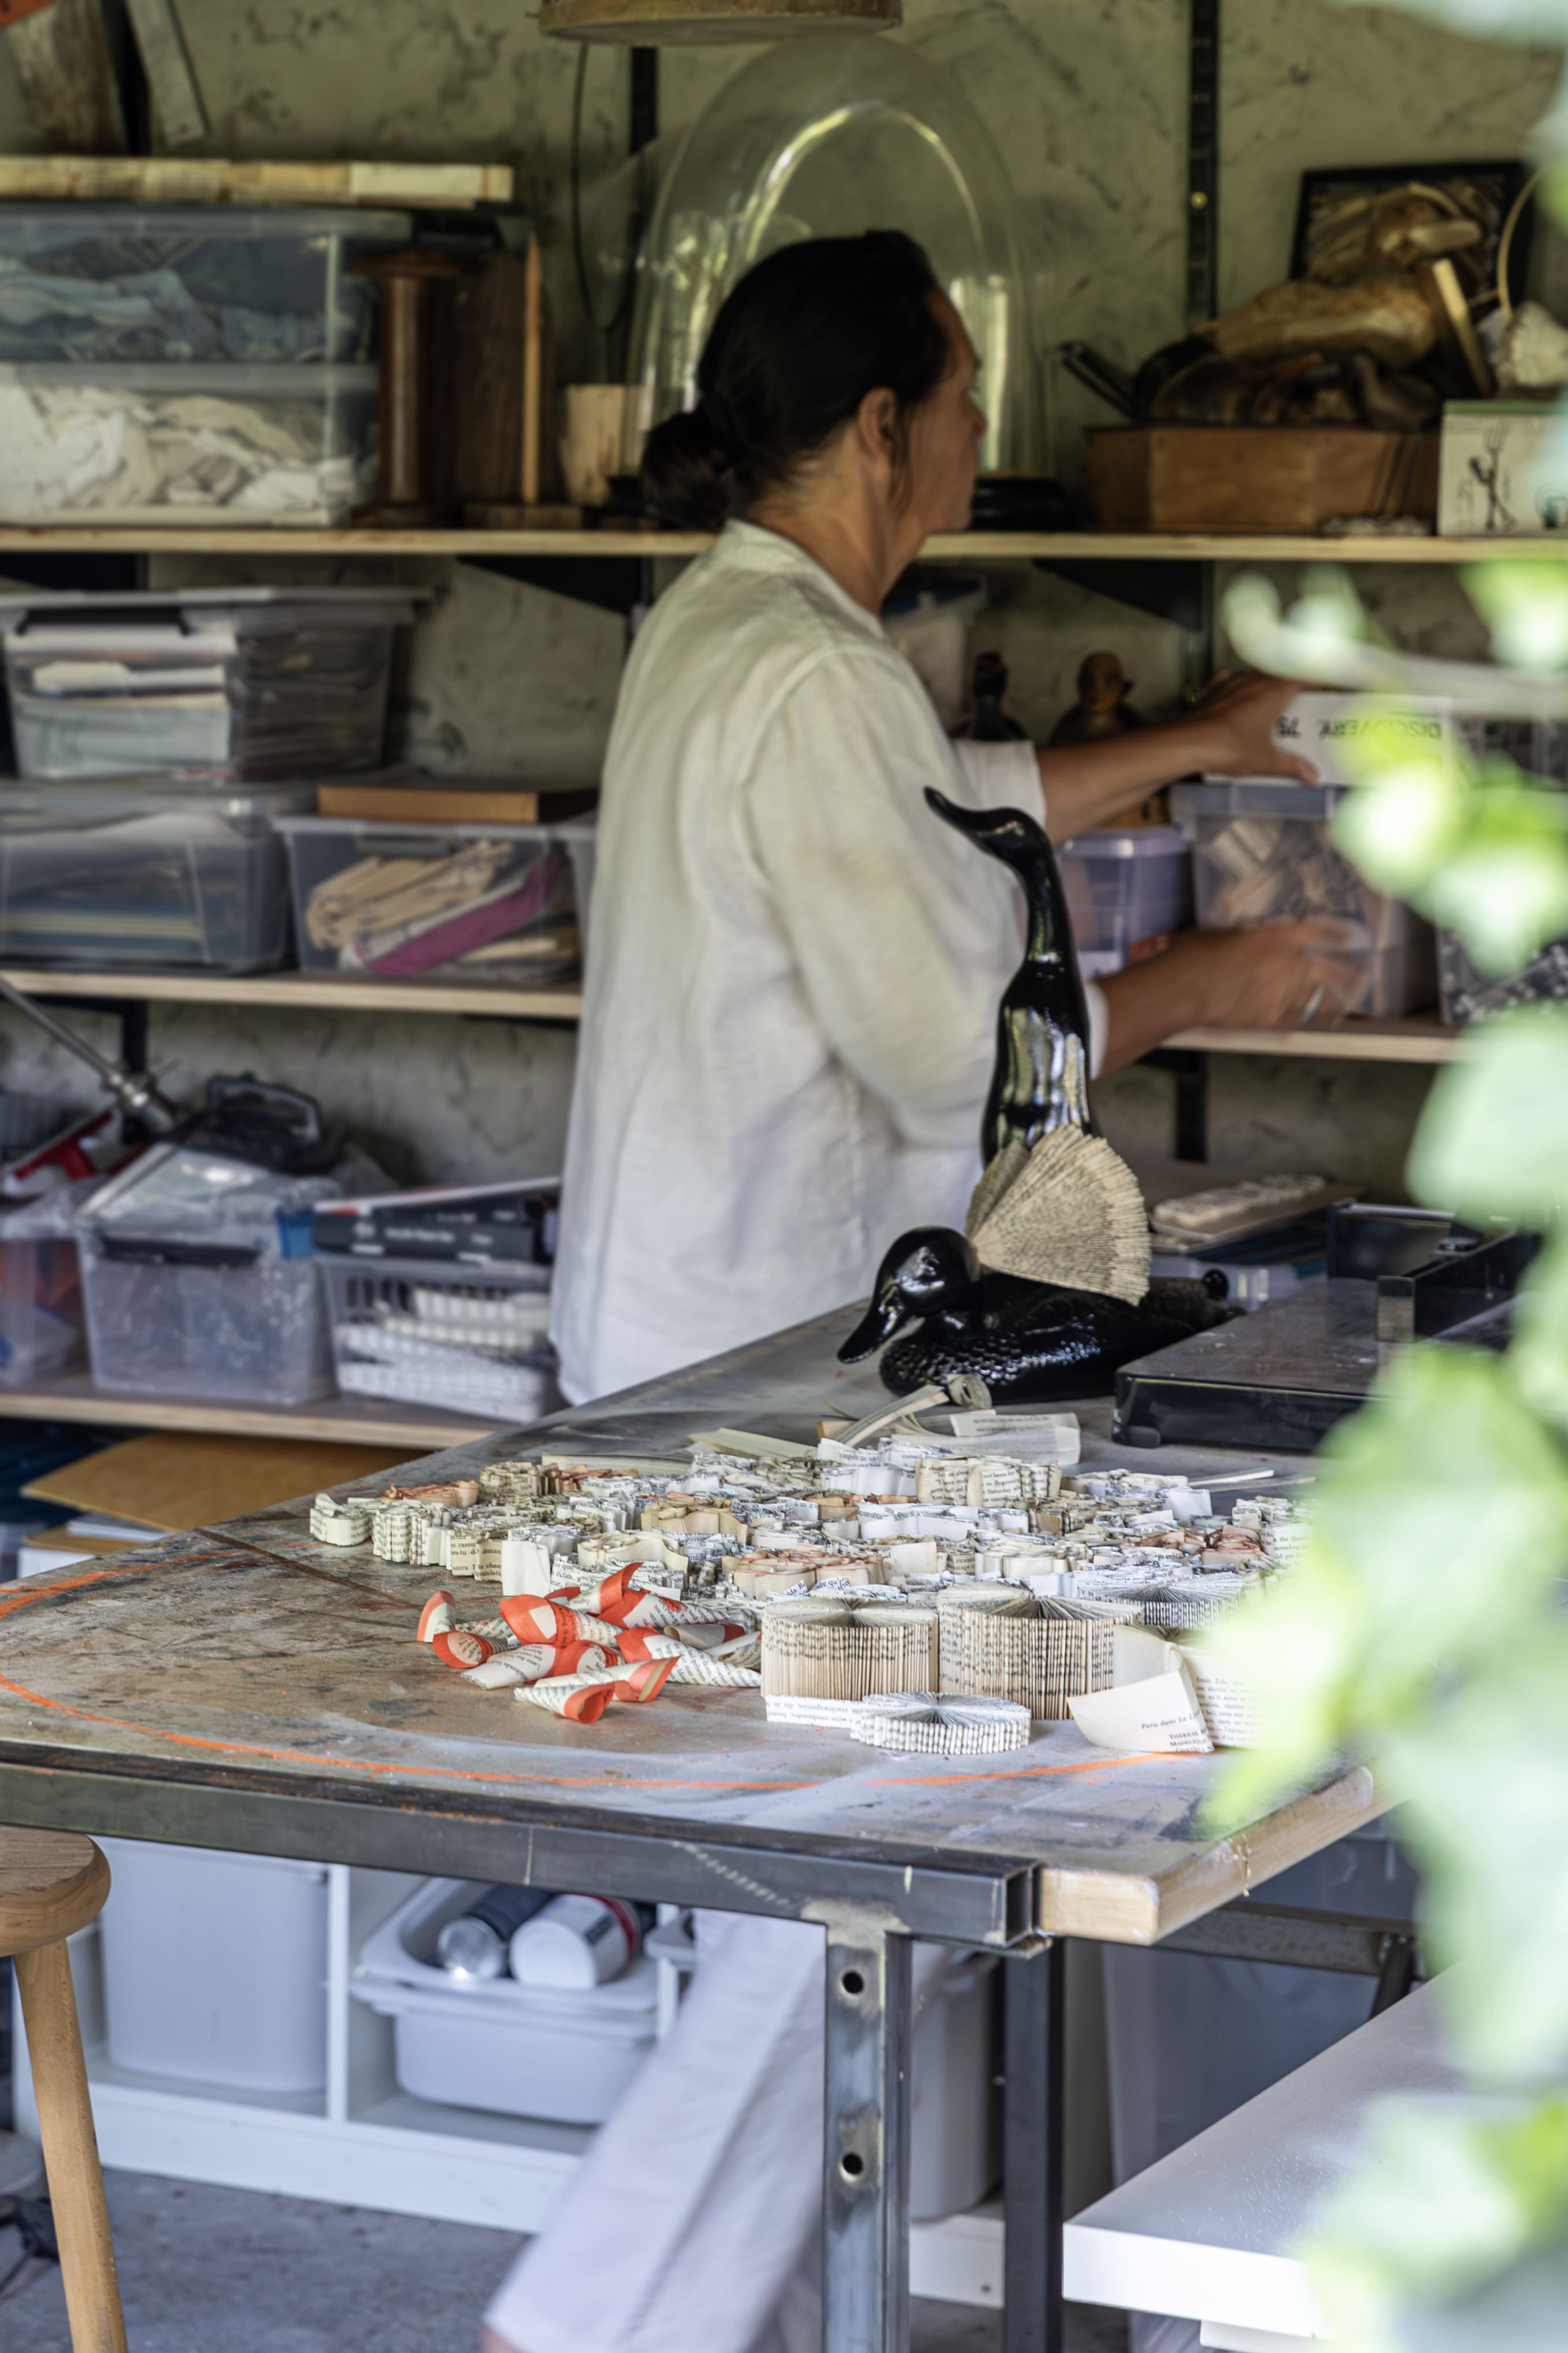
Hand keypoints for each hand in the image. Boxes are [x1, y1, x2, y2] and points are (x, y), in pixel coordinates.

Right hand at [1098, 919, 1363, 1072]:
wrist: (1181, 990)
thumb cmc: (1194, 954)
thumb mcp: (1223, 931)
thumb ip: (1248, 933)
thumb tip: (1253, 933)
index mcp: (1276, 936)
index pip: (1317, 931)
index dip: (1337, 932)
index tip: (1349, 933)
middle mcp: (1288, 964)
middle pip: (1330, 968)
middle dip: (1350, 970)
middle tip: (1365, 971)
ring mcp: (1281, 994)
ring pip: (1321, 996)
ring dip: (1340, 996)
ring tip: (1353, 996)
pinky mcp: (1271, 1019)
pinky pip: (1300, 1018)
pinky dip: (1314, 1017)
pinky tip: (1325, 1019)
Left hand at [1182, 670, 1318, 784]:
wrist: (1187, 743)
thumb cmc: (1230, 748)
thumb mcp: (1265, 761)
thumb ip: (1292, 766)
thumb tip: (1314, 777)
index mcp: (1272, 692)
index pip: (1300, 676)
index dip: (1312, 681)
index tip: (1320, 690)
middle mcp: (1253, 681)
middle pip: (1278, 675)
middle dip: (1289, 686)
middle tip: (1297, 702)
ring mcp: (1230, 683)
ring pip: (1254, 676)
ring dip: (1263, 684)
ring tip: (1269, 701)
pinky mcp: (1211, 690)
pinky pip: (1228, 680)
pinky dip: (1236, 685)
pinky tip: (1235, 694)